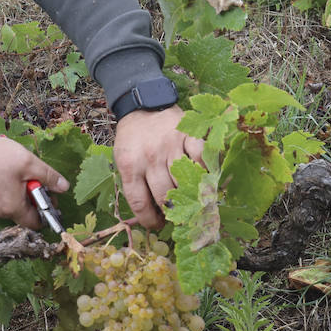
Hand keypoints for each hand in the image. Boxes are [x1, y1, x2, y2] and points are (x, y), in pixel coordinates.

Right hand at [0, 135, 67, 228]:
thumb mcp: (29, 164)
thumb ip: (49, 177)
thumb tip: (64, 187)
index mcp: (14, 209)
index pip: (37, 223)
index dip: (48, 210)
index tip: (50, 194)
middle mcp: (2, 212)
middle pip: (27, 213)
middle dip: (36, 198)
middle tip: (37, 178)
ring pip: (17, 204)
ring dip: (25, 192)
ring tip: (23, 173)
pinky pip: (7, 199)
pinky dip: (14, 190)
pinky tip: (12, 174)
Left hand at [114, 105, 204, 228]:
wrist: (142, 105)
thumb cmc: (133, 138)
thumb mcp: (124, 160)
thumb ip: (135, 184)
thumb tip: (153, 214)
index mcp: (129, 165)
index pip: (140, 202)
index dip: (150, 220)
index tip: (157, 225)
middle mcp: (150, 157)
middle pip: (164, 195)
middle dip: (171, 212)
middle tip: (176, 217)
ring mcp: (170, 145)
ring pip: (184, 180)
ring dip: (190, 196)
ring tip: (193, 204)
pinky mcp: (188, 134)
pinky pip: (201, 157)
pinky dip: (205, 171)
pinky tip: (205, 180)